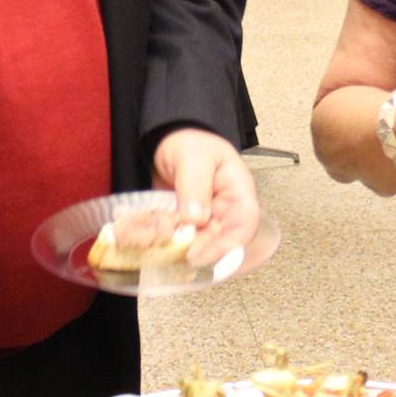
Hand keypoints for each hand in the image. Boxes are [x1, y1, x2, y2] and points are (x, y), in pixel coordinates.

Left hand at [152, 127, 259, 264]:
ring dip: (178, 249)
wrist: (168, 142)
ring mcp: (204, 221)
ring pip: (196, 245)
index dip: (229, 245)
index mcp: (238, 194)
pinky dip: (164, 242)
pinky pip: (177, 240)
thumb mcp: (194, 157)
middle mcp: (224, 213)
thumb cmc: (191, 144)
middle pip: (219, 242)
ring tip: (159, 246)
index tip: (204, 254)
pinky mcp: (183, 226)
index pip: (245, 226)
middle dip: (198, 250)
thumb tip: (196, 218)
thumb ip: (195, 185)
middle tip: (175, 252)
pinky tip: (150, 240)